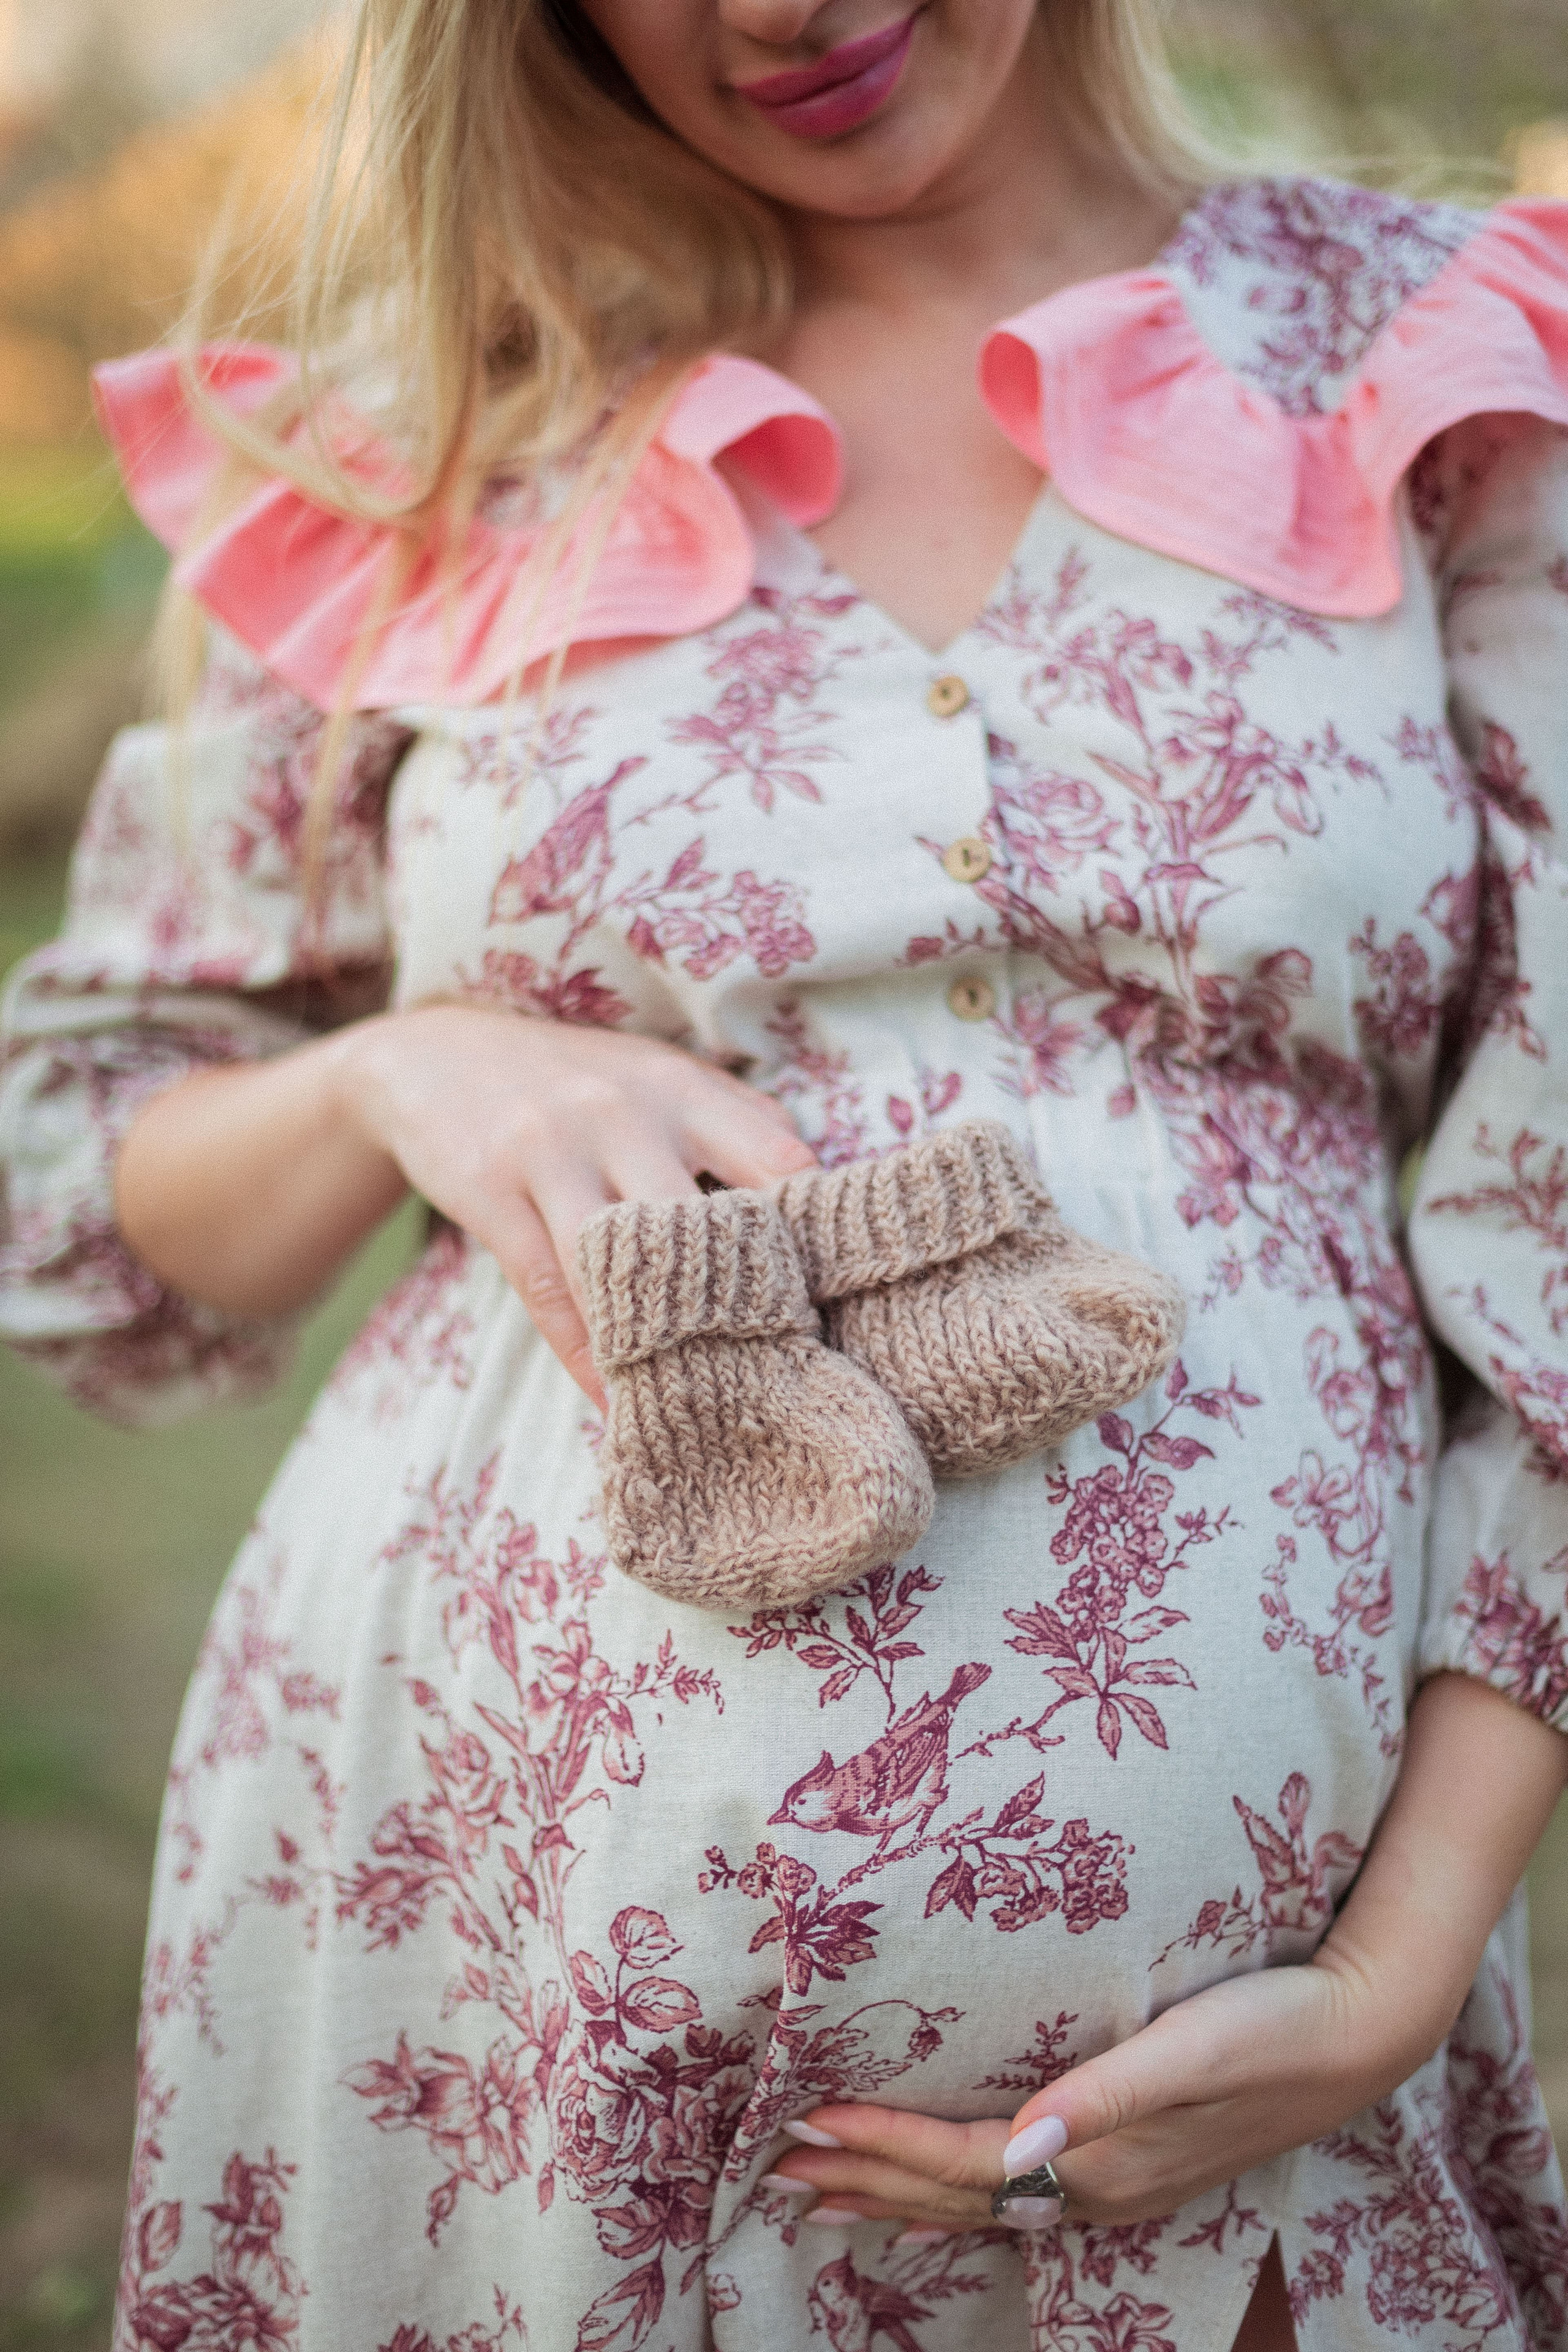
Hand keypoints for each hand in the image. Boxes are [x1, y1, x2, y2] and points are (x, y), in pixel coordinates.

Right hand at [341, 1004, 816, 1403]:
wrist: (434, 1055)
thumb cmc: (576, 1083)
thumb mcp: (657, 1081)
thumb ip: (735, 1128)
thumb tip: (818, 1193)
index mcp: (686, 1088)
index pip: (781, 1160)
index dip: (818, 1239)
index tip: (844, 1309)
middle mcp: (628, 1112)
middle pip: (708, 1221)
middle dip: (749, 1303)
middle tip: (786, 1380)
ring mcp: (555, 1148)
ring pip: (624, 1263)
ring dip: (663, 1343)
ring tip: (704, 1410)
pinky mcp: (493, 1189)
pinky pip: (550, 1291)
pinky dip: (586, 1355)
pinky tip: (614, 1404)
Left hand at [764, 1944, 1437, 2234]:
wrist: (1357, 2038)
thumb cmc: (1273, 2026)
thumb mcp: (1192, 2048)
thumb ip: (1107, 2095)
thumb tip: (1024, 2144)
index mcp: (1101, 2160)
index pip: (964, 2162)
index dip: (884, 2144)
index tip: (809, 2118)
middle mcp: (1096, 2188)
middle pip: (955, 2196)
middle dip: (862, 2183)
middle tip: (772, 2169)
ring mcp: (1113, 2186)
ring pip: (978, 2205)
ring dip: (895, 2197)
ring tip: (820, 2194)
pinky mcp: (1128, 2164)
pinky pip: (1015, 2197)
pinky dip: (955, 2197)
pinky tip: (934, 2198)